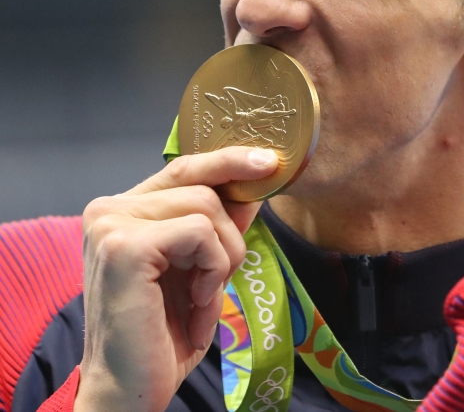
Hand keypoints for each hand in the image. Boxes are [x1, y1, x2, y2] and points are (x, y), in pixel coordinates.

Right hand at [74, 148, 278, 411]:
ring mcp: (111, 224)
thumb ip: (221, 221)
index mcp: (122, 210)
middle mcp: (108, 209)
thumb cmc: (164, 331)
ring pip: (207, 208)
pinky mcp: (124, 246)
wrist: (131, 387)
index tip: (271, 162)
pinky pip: (201, 232)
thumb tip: (257, 178)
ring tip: (201, 294)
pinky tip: (194, 300)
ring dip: (222, 258)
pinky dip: (212, 268)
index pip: (185, 168)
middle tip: (214, 282)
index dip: (229, 160)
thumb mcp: (202, 266)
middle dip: (229, 237)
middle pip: (204, 188)